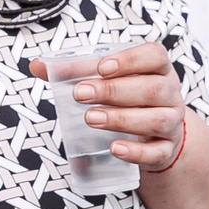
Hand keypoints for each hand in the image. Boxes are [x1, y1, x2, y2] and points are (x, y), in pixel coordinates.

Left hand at [27, 42, 191, 172]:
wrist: (155, 135)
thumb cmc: (127, 99)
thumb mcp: (106, 81)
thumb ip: (74, 72)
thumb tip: (37, 65)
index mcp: (157, 69)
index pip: (155, 56)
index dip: (131, 60)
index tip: (102, 67)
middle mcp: (170, 94)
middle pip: (152, 89)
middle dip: (113, 91)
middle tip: (80, 94)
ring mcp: (171, 124)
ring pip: (156, 120)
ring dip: (121, 119)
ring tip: (90, 119)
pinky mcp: (165, 151)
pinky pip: (157, 153)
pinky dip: (135, 152)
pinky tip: (114, 148)